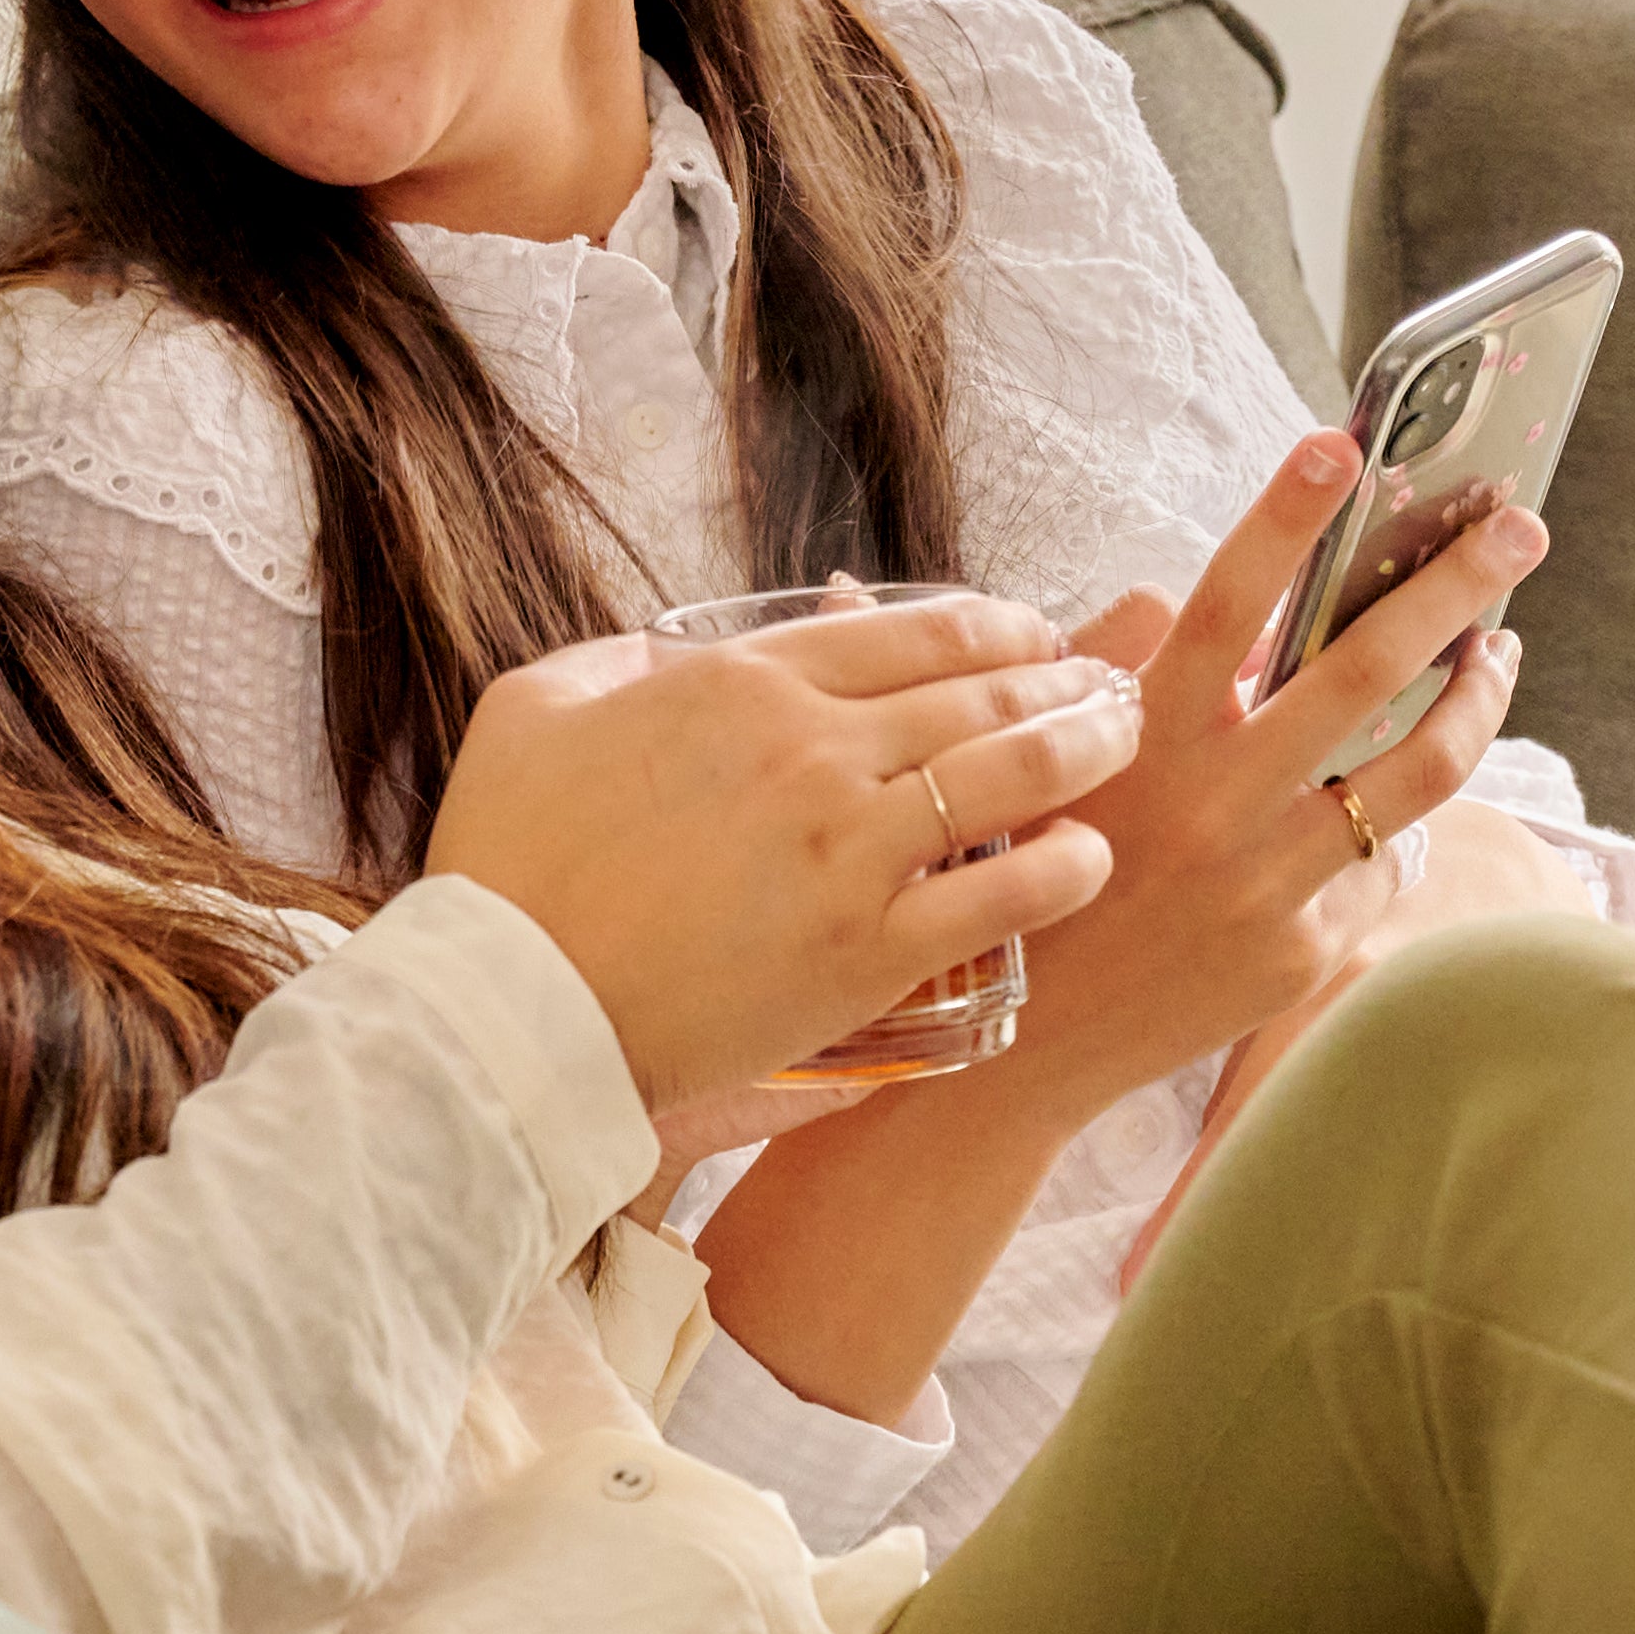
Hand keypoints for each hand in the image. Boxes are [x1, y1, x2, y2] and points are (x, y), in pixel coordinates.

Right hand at [424, 590, 1140, 1151]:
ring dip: (1088, 745)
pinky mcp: (866, 952)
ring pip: (1013, 773)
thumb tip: (665, 658)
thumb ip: (616, 665)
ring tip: (1130, 742)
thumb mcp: (534, 709)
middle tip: (1114, 681)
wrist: (505, 1011)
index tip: (1036, 631)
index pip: (917, 627)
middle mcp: (812, 749)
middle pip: (984, 686)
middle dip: (1069, 673)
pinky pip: (1002, 896)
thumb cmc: (504, 866)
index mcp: (741, 682)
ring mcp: (848, 850)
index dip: (1000, 622)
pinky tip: (1090, 856)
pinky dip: (1062, 866)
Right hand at [994, 432, 1540, 1109]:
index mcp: (1141, 735)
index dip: (1286, 518)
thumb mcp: (1044, 752)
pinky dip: (1391, 816)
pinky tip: (1395, 792)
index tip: (1344, 448)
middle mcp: (1213, 802)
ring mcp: (1264, 882)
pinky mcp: (1298, 951)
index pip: (1227, 600)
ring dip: (1476, 697)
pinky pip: (1375, 863)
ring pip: (1415, 771)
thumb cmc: (1028, 872)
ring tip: (1499, 650)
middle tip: (1518, 527)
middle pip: (1363, 672)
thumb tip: (1186, 596)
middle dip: (1453, 587)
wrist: (1021, 1049)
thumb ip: (1116, 664)